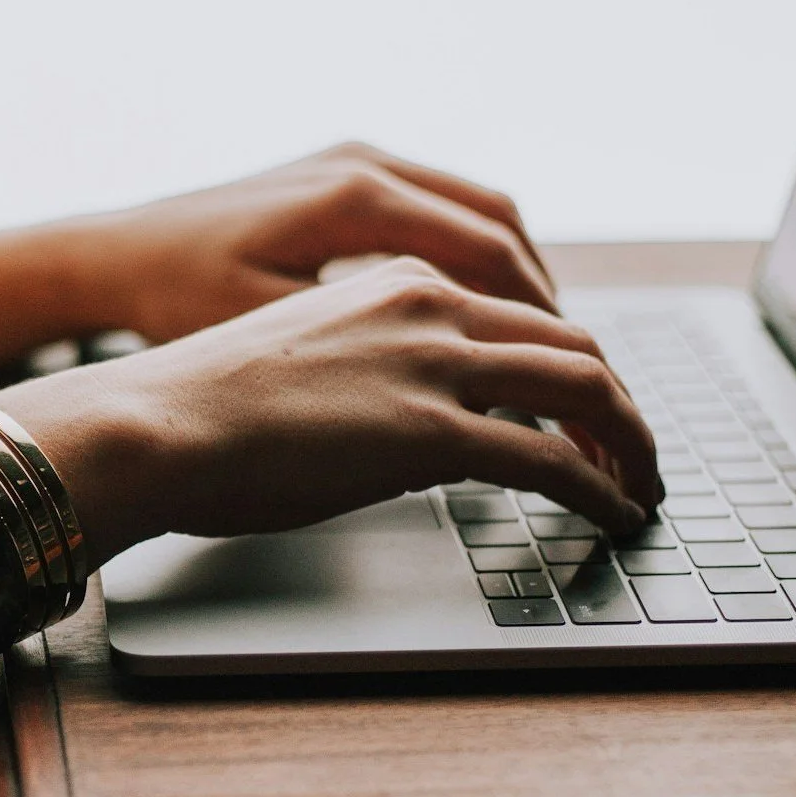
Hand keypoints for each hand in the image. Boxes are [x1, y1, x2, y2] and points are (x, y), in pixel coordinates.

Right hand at [0, 257, 659, 567]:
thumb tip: (415, 425)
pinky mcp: (431, 431)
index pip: (522, 315)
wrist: (152, 421)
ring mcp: (435, 364)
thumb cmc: (204, 404)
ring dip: (629, 442)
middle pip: (572, 343)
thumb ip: (378, 370)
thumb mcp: (307, 359)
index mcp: (400, 282)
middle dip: (619, 403)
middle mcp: (431, 306)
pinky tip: (615, 514)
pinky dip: (601, 487)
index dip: (572, 366)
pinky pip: (553, 459)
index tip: (589, 409)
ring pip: (583, 388)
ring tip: (643, 486)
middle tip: (636, 451)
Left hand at [77, 142, 556, 341]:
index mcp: (355, 199)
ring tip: (539, 340)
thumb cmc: (177, 301)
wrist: (112, 255)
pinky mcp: (341, 171)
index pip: (489, 254)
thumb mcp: (274, 336)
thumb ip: (372, 353)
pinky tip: (478, 307)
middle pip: (498, 224)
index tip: (567, 373)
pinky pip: (439, 206)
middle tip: (573, 362)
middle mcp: (365, 163)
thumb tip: (466, 394)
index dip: (541, 320)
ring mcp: (354, 159)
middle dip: (543, 297)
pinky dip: (475, 255)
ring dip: (516, 273)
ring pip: (476, 209)